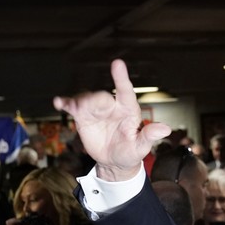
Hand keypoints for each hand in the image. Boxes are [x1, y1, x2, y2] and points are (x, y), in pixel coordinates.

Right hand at [53, 59, 171, 180]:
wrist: (113, 161)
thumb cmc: (130, 152)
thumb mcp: (141, 147)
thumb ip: (149, 136)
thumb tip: (166, 129)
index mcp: (128, 110)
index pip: (126, 91)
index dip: (121, 78)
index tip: (117, 63)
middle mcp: (112, 106)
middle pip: (101, 97)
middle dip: (94, 100)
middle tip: (84, 107)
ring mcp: (96, 109)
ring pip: (86, 99)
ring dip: (78, 102)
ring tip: (73, 107)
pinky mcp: (83, 116)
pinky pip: (73, 106)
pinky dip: (65, 103)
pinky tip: (58, 102)